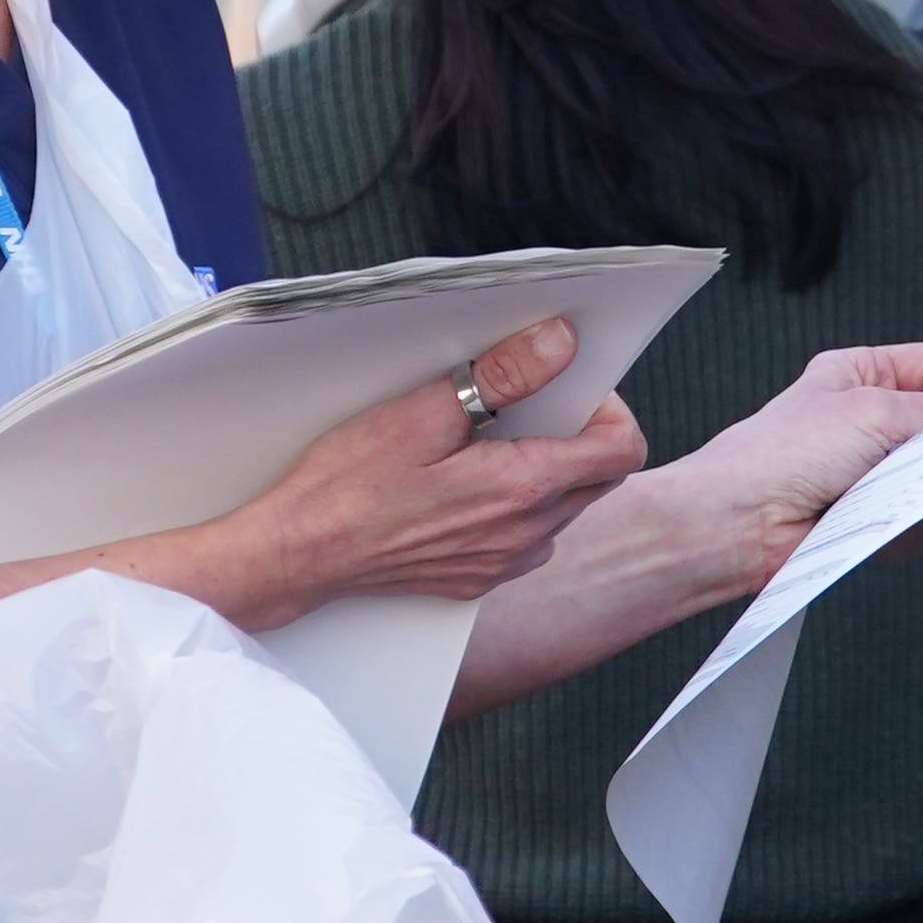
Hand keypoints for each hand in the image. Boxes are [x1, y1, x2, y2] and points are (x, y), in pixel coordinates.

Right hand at [226, 318, 649, 617]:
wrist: (300, 553)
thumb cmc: (348, 485)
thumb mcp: (424, 413)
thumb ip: (504, 377)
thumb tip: (559, 343)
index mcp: (521, 488)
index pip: (621, 450)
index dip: (610, 408)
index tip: (575, 385)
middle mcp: (524, 535)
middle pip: (597, 478)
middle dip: (578, 433)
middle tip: (526, 402)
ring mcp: (501, 563)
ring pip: (562, 508)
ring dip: (547, 471)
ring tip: (489, 442)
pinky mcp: (477, 579)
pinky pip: (524, 538)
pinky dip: (515, 505)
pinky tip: (464, 484)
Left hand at [662, 342, 922, 588]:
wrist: (739, 522)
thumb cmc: (780, 453)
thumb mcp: (871, 411)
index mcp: (858, 374)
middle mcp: (863, 417)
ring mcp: (865, 466)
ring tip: (910, 479)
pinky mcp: (866, 511)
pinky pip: (913, 512)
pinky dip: (910, 517)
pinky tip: (891, 514)